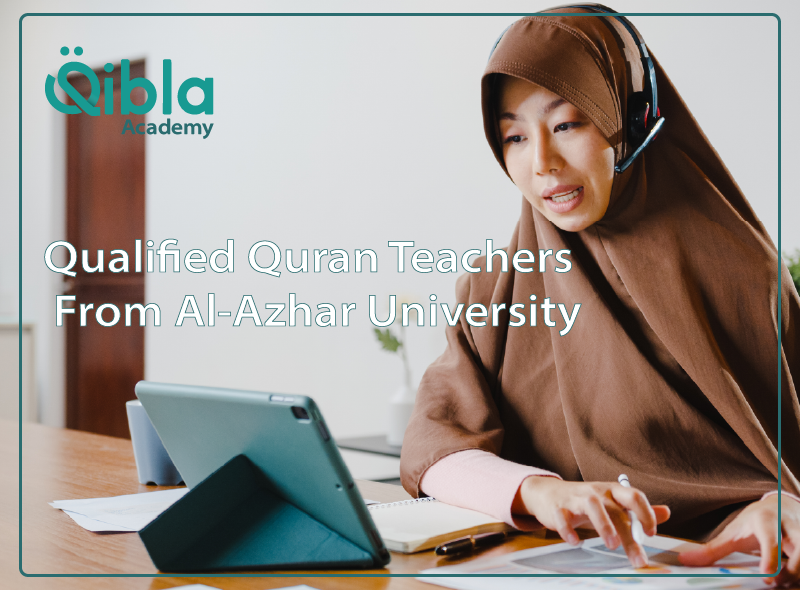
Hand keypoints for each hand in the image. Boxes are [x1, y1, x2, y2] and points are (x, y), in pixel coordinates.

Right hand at [513, 476, 670, 567]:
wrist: (549, 493)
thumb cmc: (586, 501)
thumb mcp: (612, 502)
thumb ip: (638, 509)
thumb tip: (666, 512)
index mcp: (612, 491)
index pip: (634, 495)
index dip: (645, 513)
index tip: (651, 533)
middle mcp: (596, 491)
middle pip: (615, 509)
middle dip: (628, 534)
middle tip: (638, 558)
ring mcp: (576, 498)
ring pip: (592, 505)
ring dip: (603, 524)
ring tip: (611, 545)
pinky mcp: (558, 507)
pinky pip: (563, 516)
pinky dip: (568, 530)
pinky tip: (575, 542)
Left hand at [679, 494, 799, 585]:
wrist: (780, 505)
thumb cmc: (754, 522)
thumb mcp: (733, 532)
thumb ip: (712, 549)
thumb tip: (684, 561)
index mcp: (766, 521)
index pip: (771, 539)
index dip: (771, 558)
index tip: (767, 577)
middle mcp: (791, 526)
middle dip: (793, 571)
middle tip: (777, 581)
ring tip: (786, 581)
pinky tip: (796, 577)